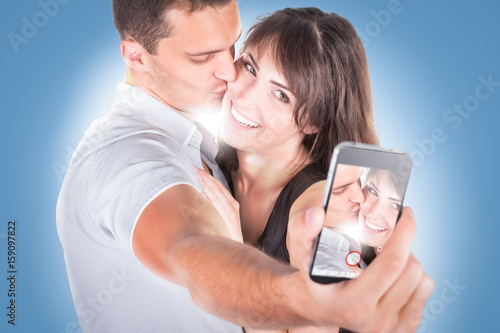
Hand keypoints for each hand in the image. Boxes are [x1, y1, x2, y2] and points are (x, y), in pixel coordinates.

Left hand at [196, 167, 242, 242]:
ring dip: (207, 182)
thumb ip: (213, 206)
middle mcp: (232, 204)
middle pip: (218, 186)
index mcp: (231, 204)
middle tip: (195, 168)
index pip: (219, 186)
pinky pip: (218, 201)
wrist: (236, 247)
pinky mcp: (229, 215)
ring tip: (198, 174)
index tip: (199, 171)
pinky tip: (203, 189)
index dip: (208, 177)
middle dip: (206, 176)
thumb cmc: (227, 234)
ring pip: (218, 191)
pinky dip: (211, 193)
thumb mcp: (221, 218)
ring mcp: (231, 209)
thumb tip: (202, 196)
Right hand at [287, 207, 433, 331]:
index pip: (392, 264)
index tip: (406, 215)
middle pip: (412, 271)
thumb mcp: (301, 251)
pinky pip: (424, 297)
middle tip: (390, 238)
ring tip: (389, 259)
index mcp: (353, 303)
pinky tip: (393, 277)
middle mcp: (375, 321)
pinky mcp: (403, 332)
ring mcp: (391, 330)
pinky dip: (413, 281)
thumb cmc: (312, 278)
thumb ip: (302, 228)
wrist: (315, 307)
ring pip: (423, 283)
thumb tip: (315, 214)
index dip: (404, 234)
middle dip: (405, 246)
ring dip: (410, 264)